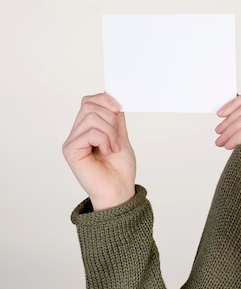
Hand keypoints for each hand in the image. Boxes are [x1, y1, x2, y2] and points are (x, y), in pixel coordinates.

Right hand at [62, 93, 135, 210]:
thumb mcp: (121, 136)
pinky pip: (90, 132)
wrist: (119, 189)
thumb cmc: (119, 168)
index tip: (118, 108)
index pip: (88, 101)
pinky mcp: (70, 150)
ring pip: (91, 117)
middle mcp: (77, 133)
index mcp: (88, 128)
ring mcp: (72, 141)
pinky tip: (107, 152)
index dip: (104, 99)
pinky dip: (105, 140)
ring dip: (110, 132)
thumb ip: (115, 119)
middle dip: (110, 118)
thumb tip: (113, 100)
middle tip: (116, 138)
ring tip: (113, 148)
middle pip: (89, 106)